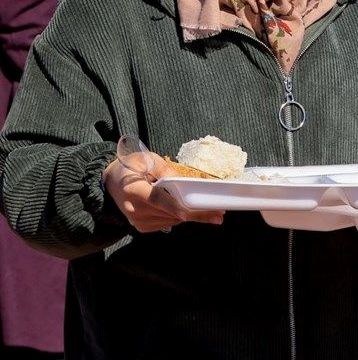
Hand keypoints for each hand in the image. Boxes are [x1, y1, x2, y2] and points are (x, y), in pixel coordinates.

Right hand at [102, 153, 224, 232]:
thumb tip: (183, 182)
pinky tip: (191, 212)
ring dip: (191, 217)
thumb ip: (164, 170)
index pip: (156, 199)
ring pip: (171, 220)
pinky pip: (166, 223)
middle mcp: (134, 209)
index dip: (173, 207)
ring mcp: (137, 221)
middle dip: (195, 214)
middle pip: (169, 213)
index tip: (189, 214)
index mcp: (133, 190)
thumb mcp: (147, 159)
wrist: (110, 182)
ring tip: (213, 214)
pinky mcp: (141, 227)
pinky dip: (180, 217)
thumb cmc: (131, 167)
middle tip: (219, 214)